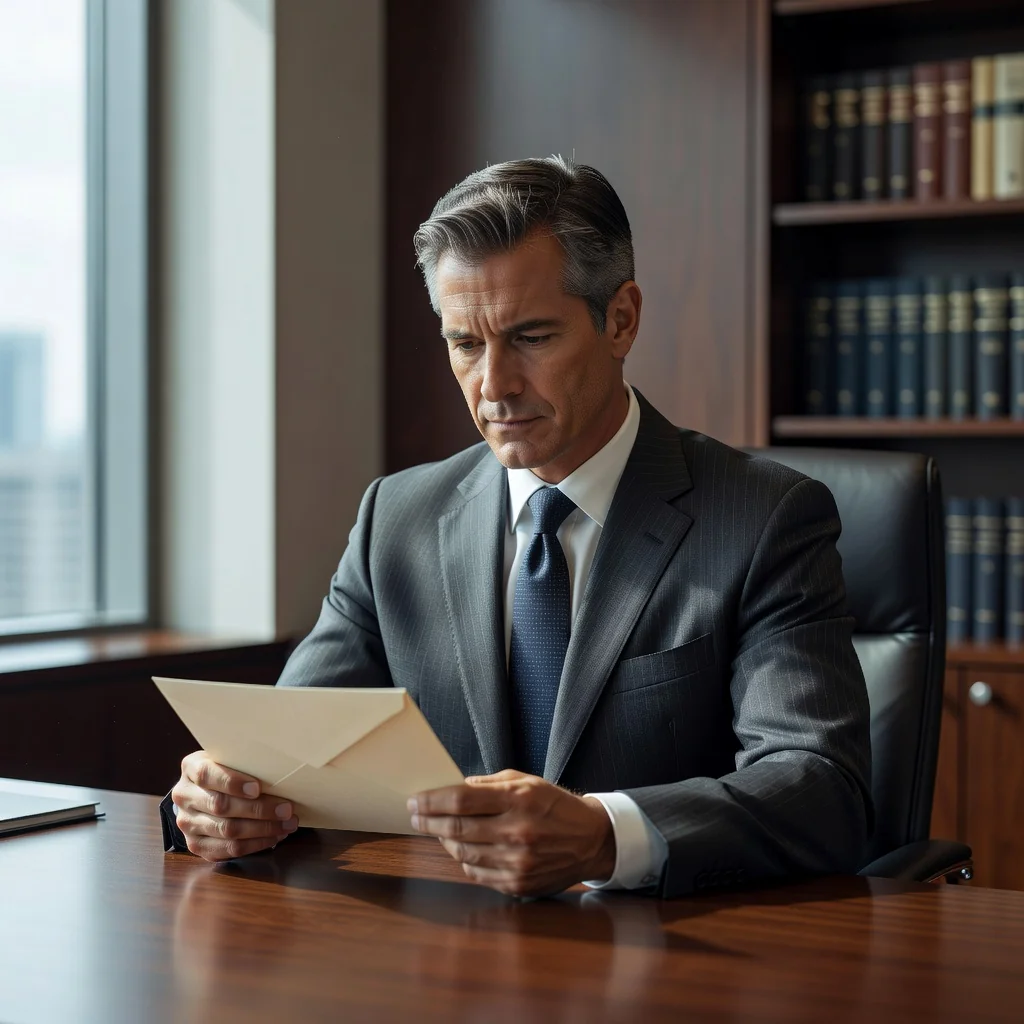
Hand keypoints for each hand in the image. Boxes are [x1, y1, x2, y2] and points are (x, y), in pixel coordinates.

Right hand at [171, 750, 298, 860]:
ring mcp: (188, 824)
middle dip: (258, 809)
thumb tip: (280, 770)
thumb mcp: (229, 759)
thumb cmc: (225, 771)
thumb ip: (244, 762)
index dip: (232, 783)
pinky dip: (255, 844)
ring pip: (227, 830)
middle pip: (220, 806)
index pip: (207, 775)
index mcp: (191, 768)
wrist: (201, 793)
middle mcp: (184, 796)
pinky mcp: (196, 845)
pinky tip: (274, 837)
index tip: (257, 788)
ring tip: (287, 824)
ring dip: (262, 829)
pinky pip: (229, 849)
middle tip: (286, 809)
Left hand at [407, 769, 615, 896]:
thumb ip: (490, 784)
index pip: (460, 800)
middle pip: (456, 828)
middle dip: (428, 821)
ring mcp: (516, 861)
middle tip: (415, 815)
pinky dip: (463, 860)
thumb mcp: (527, 781)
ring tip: (437, 830)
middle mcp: (516, 831)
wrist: (591, 839)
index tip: (414, 801)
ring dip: (444, 840)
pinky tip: (460, 848)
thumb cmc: (555, 805)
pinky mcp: (517, 883)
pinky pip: (476, 873)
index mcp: (518, 799)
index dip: (431, 801)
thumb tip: (456, 788)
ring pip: (462, 852)